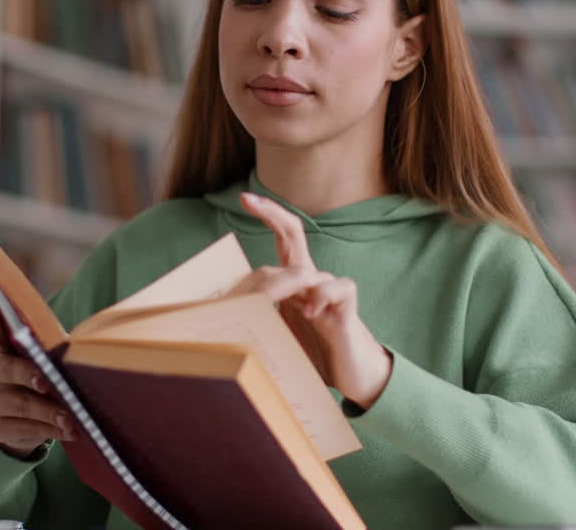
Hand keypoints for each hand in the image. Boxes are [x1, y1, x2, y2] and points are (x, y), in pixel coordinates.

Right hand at [0, 288, 75, 457]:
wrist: (21, 420)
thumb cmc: (38, 376)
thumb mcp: (40, 357)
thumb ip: (43, 346)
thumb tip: (69, 343)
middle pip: (5, 368)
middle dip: (28, 374)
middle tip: (48, 381)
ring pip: (18, 404)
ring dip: (48, 411)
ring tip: (72, 418)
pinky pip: (23, 428)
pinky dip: (48, 430)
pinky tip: (66, 431)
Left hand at [235, 192, 392, 408]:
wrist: (354, 376)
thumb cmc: (315, 353)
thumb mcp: (280, 334)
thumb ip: (261, 319)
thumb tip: (220, 317)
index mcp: (293, 284)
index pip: (281, 240)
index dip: (267, 216)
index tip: (244, 199)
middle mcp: (311, 281)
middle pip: (294, 234)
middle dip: (272, 214)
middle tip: (247, 199)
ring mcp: (330, 293)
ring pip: (309, 270)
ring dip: (289, 284)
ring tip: (276, 304)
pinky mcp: (347, 310)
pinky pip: (338, 288)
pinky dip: (322, 295)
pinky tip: (311, 312)